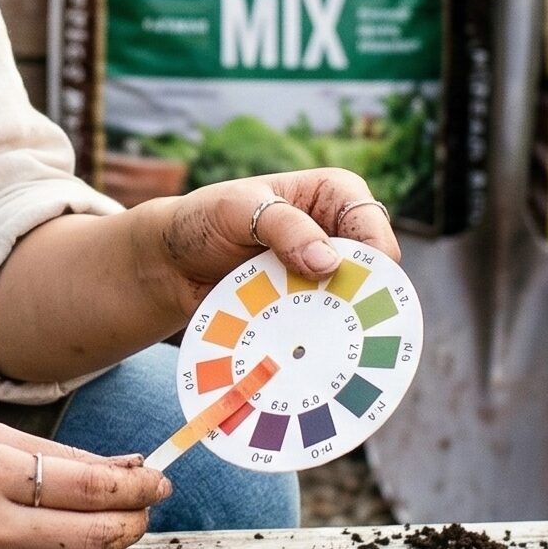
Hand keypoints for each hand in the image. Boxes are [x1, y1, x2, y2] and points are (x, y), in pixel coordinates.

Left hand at [127, 169, 403, 334]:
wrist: (173, 262)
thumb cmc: (205, 219)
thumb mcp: (237, 209)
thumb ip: (283, 226)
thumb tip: (330, 262)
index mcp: (336, 195)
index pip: (373, 230)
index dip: (370, 260)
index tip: (337, 282)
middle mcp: (340, 235)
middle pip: (374, 275)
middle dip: (359, 300)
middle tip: (329, 320)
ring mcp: (326, 276)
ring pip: (355, 307)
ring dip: (337, 326)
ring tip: (309, 340)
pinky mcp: (309, 307)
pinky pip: (328, 329)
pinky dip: (317, 341)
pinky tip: (300, 353)